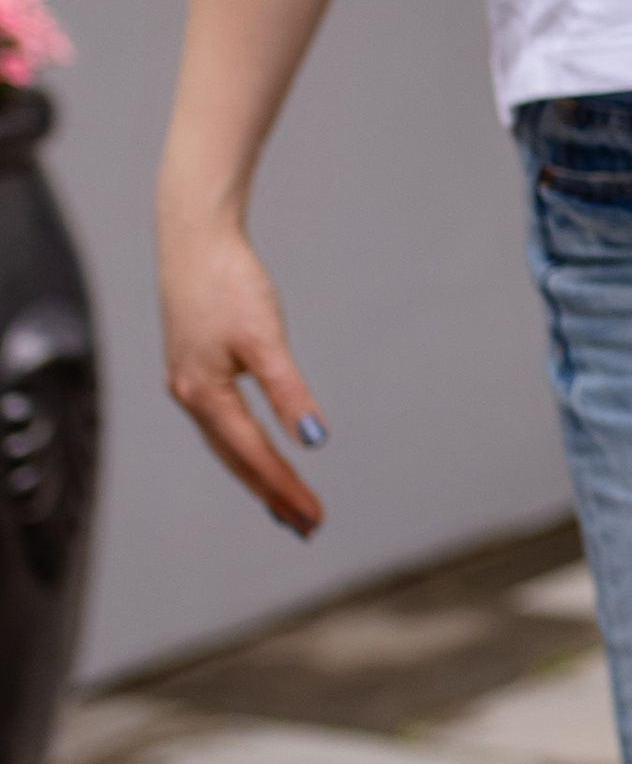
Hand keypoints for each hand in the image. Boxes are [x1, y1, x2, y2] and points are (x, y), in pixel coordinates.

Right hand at [159, 209, 327, 533]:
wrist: (194, 237)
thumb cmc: (229, 282)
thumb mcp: (265, 339)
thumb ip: (289, 392)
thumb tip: (314, 438)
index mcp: (204, 394)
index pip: (251, 456)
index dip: (283, 489)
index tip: (312, 517)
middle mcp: (188, 394)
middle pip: (235, 459)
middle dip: (270, 493)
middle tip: (306, 526)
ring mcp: (186, 381)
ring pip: (224, 443)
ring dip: (255, 474)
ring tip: (285, 505)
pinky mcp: (192, 366)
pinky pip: (219, 422)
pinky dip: (241, 446)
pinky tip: (255, 452)